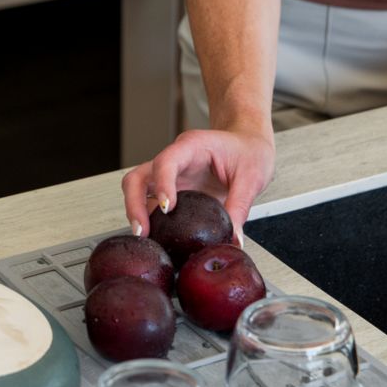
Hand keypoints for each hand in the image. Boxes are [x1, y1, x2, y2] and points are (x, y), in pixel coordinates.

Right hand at [121, 128, 274, 243]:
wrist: (248, 146)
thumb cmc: (248, 151)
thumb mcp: (252, 178)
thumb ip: (240, 207)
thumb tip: (232, 240)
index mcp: (192, 147)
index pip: (166, 162)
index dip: (163, 184)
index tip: (168, 208)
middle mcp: (174, 161)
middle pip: (137, 178)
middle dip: (134, 205)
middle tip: (143, 230)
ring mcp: (169, 177)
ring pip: (137, 191)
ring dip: (136, 214)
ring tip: (145, 237)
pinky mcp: (171, 191)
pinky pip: (151, 205)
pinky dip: (150, 221)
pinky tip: (157, 237)